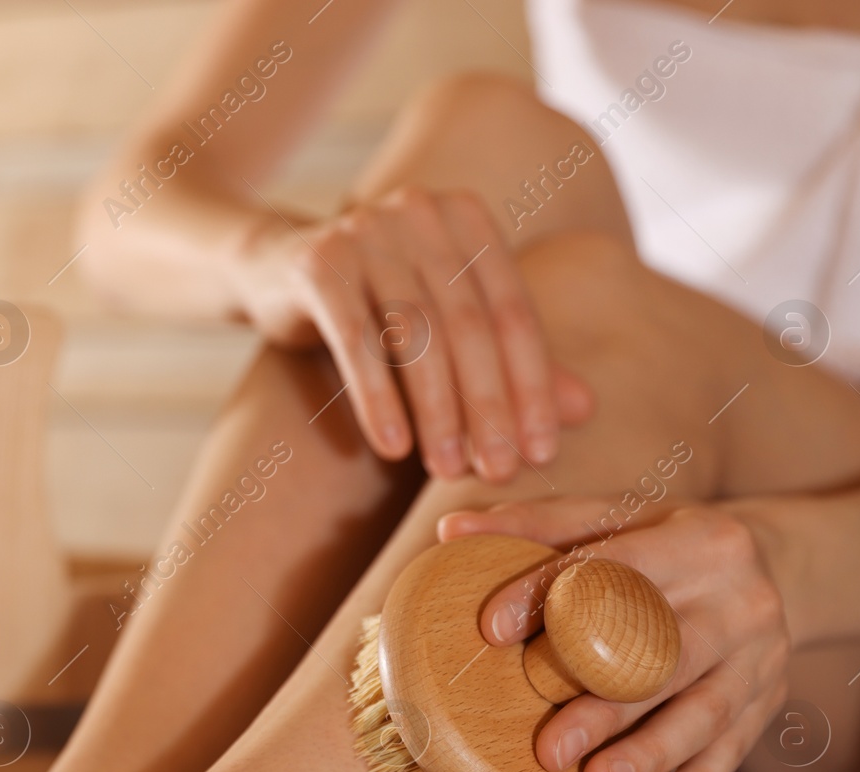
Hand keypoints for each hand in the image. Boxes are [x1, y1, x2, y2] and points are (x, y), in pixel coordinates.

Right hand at [236, 186, 592, 482]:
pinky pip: (356, 342)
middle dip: (488, 406)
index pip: (513, 312)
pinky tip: (392, 448)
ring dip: (437, 411)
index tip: (541, 453)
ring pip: (417, 335)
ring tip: (448, 471)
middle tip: (499, 471)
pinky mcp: (318, 264)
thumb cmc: (377, 304)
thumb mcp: (446, 327)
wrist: (275, 269)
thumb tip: (584, 410)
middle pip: (469, 325)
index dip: (532, 386)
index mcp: (467, 218)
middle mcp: (421, 213)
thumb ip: (509, 359)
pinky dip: (378, 399)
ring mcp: (366, 232)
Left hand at [436, 499, 790, 771]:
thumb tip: (452, 529)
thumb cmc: (666, 545)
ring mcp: (761, 654)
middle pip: (666, 656)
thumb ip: (536, 524)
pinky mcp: (769, 698)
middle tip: (546, 749)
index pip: (616, 568)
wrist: (779, 568)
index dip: (549, 595)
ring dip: (648, 755)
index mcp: (699, 540)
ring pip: (703, 711)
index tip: (491, 630)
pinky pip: (733, 747)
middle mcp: (739, 598)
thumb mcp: (615, 517)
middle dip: (605, 706)